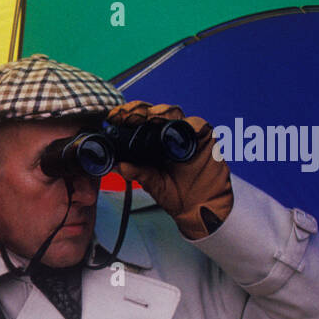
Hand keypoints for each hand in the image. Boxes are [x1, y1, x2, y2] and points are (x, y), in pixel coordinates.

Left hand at [108, 100, 232, 239]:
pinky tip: (177, 126)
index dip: (127, 115)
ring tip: (149, 117)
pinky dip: (188, 123)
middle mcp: (168, 134)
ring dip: (161, 112)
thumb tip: (119, 165)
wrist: (200, 208)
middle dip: (140, 110)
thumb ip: (138, 173)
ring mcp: (186, 134)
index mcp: (152, 142)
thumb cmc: (177, 194)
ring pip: (174, 113)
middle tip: (129, 116)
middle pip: (154, 113)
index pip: (138, 122)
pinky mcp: (204, 137)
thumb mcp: (152, 184)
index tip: (114, 117)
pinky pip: (197, 125)